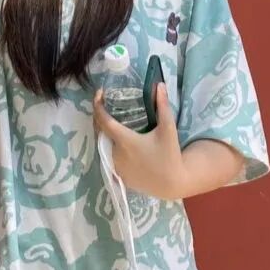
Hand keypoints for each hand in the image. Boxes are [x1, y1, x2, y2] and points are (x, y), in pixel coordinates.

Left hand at [92, 83, 184, 201]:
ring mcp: (116, 167)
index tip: (99, 93)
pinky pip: (108, 156)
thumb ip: (162, 106)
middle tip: (105, 103)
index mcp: (126, 141)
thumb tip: (160, 85)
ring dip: (103, 131)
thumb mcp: (168, 129)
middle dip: (99, 116)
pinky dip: (109, 145)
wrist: (172, 183)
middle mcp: (116, 155)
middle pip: (100, 132)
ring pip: (103, 144)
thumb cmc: (170, 155)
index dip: (98, 106)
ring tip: (109, 117)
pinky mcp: (119, 176)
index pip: (104, 121)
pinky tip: (115, 138)